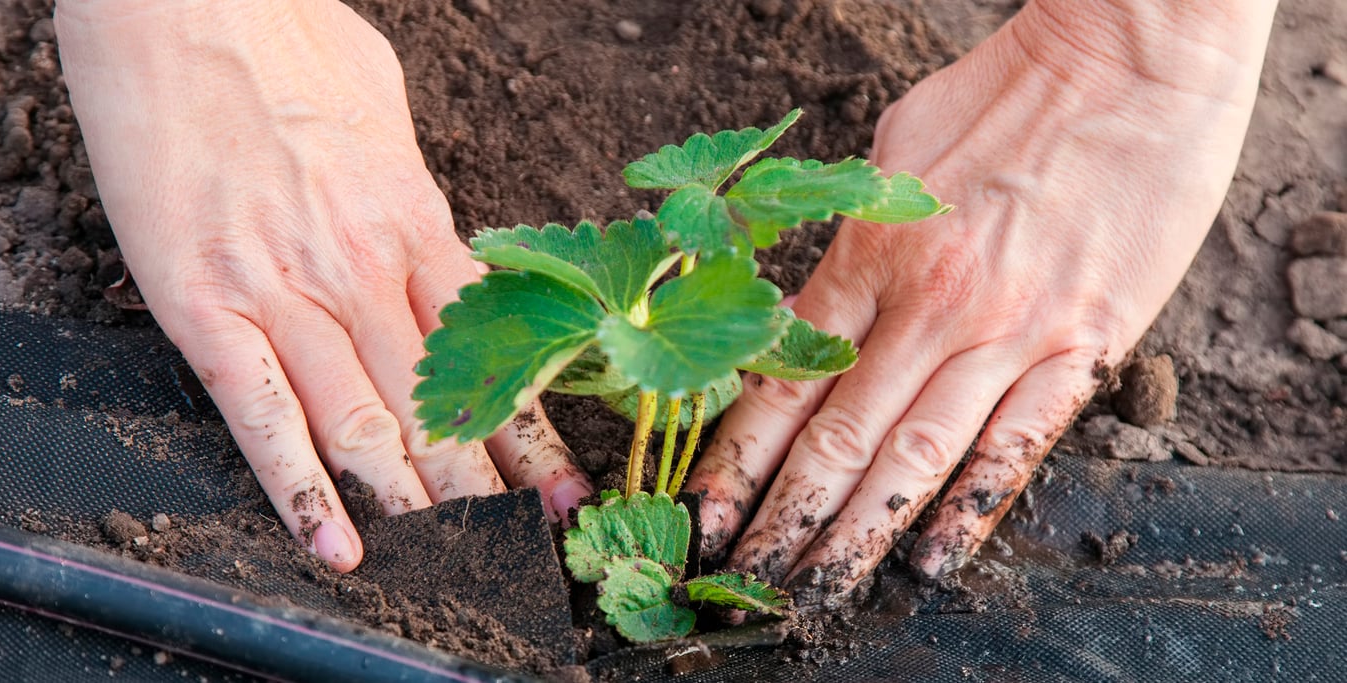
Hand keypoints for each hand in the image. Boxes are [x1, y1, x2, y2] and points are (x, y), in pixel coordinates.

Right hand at [55, 0, 591, 570]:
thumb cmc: (286, 37)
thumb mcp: (387, 112)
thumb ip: (416, 193)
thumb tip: (437, 241)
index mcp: (416, 221)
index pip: (493, 351)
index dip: (534, 430)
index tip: (565, 485)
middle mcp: (362, 269)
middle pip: (441, 403)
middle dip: (492, 488)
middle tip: (533, 546)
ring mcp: (283, 292)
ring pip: (365, 424)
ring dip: (414, 504)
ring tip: (456, 565)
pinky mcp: (204, 304)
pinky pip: (260, 415)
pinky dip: (299, 490)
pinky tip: (333, 543)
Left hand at [686, 0, 1275, 605]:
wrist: (1129, 60)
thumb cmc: (1000, 95)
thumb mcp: (890, 154)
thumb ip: (850, 245)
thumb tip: (807, 315)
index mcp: (871, 251)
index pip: (785, 378)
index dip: (737, 458)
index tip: (706, 513)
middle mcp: (930, 303)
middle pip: (839, 435)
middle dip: (784, 518)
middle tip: (744, 580)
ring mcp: (1008, 329)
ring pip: (917, 454)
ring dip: (859, 532)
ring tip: (816, 590)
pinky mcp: (1082, 343)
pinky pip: (1018, 443)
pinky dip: (973, 507)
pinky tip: (934, 558)